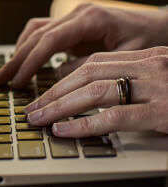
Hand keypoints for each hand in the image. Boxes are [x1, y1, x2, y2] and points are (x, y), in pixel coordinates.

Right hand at [0, 3, 167, 87]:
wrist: (160, 26)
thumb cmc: (149, 40)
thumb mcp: (125, 58)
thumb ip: (91, 66)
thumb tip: (58, 76)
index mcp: (90, 19)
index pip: (49, 40)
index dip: (30, 62)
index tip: (18, 82)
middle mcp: (78, 14)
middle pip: (37, 35)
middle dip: (17, 58)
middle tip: (0, 81)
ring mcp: (74, 17)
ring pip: (36, 30)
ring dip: (19, 52)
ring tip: (6, 74)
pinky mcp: (73, 25)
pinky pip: (45, 33)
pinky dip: (31, 47)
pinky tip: (23, 63)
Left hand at [24, 47, 167, 136]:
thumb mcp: (164, 78)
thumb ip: (134, 78)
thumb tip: (93, 90)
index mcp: (149, 56)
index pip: (95, 62)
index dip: (66, 78)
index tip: (47, 92)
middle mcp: (150, 65)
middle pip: (88, 73)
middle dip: (55, 91)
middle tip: (32, 107)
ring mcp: (156, 87)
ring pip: (94, 91)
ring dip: (60, 106)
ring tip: (38, 118)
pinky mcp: (162, 111)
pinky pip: (114, 116)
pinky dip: (84, 123)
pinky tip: (63, 129)